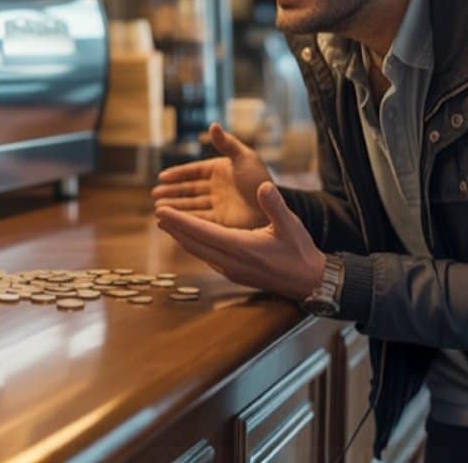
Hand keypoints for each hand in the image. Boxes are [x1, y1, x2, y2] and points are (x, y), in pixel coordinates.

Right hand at [151, 123, 272, 228]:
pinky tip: (171, 221)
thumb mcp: (244, 158)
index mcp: (220, 171)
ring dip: (175, 206)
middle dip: (172, 192)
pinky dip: (184, 220)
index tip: (162, 177)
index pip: (194, 171)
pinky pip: (197, 219)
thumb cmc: (261, 180)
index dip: (178, 174)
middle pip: (188, 190)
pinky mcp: (219, 222)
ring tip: (158, 208)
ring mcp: (217, 205)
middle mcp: (216, 188)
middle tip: (155, 195)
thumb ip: (227, 144)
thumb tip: (213, 125)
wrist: (274, 208)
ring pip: (190, 205)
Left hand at [156, 181, 325, 300]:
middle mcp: (232, 262)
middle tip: (158, 214)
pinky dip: (196, 247)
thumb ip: (275, 205)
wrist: (309, 281)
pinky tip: (191, 240)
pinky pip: (208, 258)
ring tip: (169, 225)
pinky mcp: (235, 274)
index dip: (180, 222)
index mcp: (242, 247)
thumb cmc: (300, 251)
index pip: (202, 232)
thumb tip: (263, 186)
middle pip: (194, 244)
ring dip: (183, 238)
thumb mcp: (290, 224)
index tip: (162, 212)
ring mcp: (232, 270)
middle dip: (175, 229)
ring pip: (199, 253)